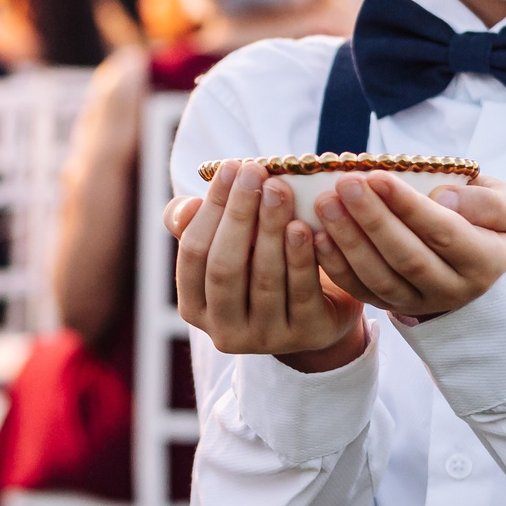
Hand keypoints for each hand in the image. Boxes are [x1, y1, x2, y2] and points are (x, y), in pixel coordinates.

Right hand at [165, 159, 366, 370]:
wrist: (318, 309)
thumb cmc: (260, 265)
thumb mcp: (228, 246)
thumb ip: (198, 225)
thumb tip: (187, 209)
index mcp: (195, 307)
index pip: (193, 253)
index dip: (211, 209)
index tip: (230, 167)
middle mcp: (223, 331)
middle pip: (225, 268)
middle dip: (238, 215)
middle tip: (255, 172)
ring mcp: (265, 339)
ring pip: (265, 279)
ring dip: (270, 229)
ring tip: (279, 189)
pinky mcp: (305, 335)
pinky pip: (301, 292)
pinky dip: (301, 257)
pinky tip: (305, 226)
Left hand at [310, 172, 505, 321]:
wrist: (474, 254)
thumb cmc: (485, 216)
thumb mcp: (505, 204)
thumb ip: (486, 202)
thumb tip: (443, 198)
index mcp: (485, 261)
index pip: (444, 233)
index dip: (409, 206)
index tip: (378, 176)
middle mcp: (452, 289)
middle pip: (407, 257)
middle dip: (371, 220)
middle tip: (344, 184)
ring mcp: (419, 302)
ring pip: (379, 277)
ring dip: (347, 240)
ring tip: (325, 203)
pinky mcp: (390, 305)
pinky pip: (359, 289)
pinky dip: (335, 265)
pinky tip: (316, 235)